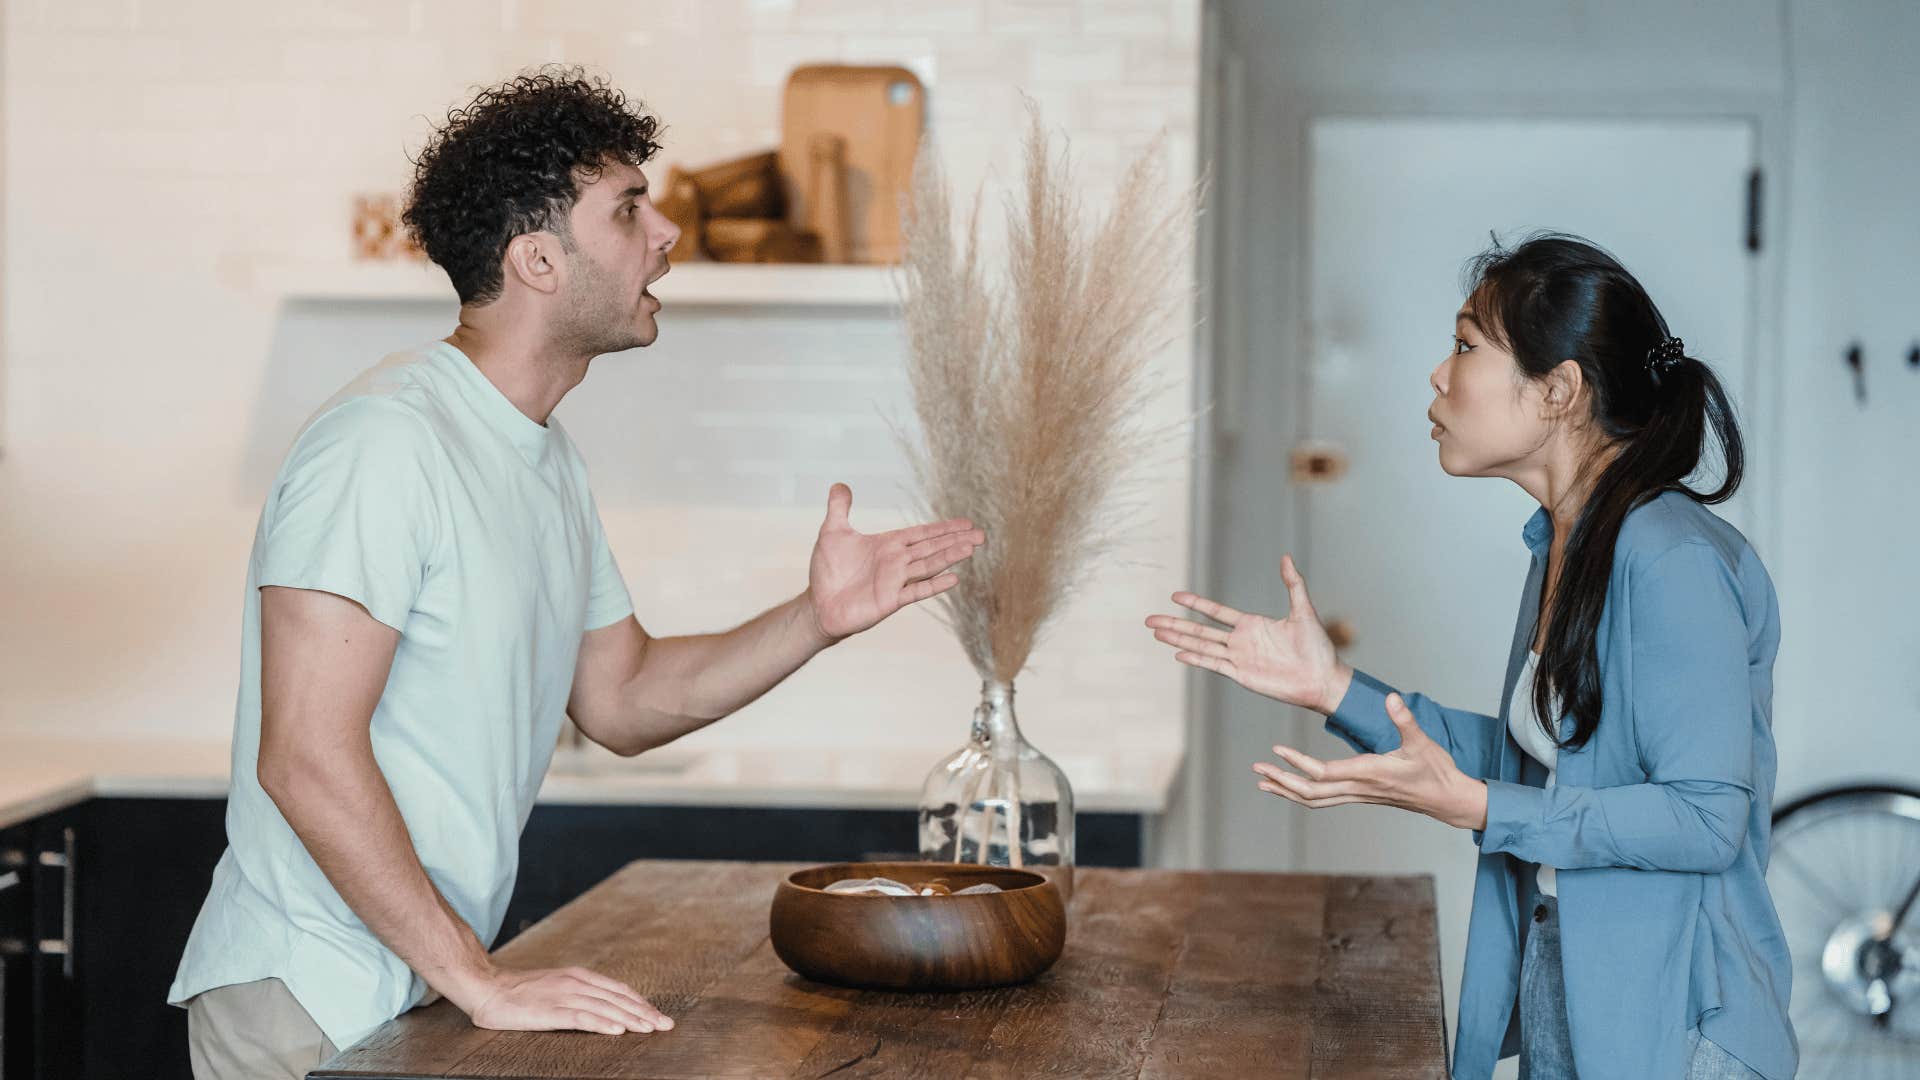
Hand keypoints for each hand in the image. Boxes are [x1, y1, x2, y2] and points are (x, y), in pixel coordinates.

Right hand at [465, 964, 672, 1036]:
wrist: (487, 988)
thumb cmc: (520, 991)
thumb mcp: (556, 986)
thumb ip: (578, 993)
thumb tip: (603, 1007)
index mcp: (579, 976)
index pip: (618, 989)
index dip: (640, 1002)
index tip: (657, 1015)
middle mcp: (575, 983)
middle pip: (617, 999)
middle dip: (644, 1012)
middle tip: (665, 1025)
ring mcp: (563, 995)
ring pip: (605, 1008)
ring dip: (630, 1019)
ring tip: (650, 1029)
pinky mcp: (550, 1011)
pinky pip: (581, 1017)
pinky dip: (602, 1024)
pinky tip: (617, 1031)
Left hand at [806, 483, 984, 640]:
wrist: (819, 605)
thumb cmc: (827, 572)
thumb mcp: (832, 532)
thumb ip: (839, 508)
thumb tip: (840, 484)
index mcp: (888, 545)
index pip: (921, 533)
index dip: (943, 528)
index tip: (966, 523)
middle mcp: (896, 562)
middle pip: (932, 547)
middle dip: (955, 540)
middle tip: (981, 534)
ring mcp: (895, 581)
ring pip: (929, 565)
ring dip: (950, 557)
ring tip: (972, 548)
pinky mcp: (890, 600)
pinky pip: (916, 591)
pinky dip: (934, 585)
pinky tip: (953, 579)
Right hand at [1144, 554, 1351, 712]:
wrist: (1323, 679)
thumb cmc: (1317, 647)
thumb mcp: (1304, 610)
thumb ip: (1293, 584)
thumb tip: (1286, 557)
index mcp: (1252, 625)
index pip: (1216, 612)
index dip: (1196, 603)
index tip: (1175, 595)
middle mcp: (1241, 641)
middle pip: (1199, 630)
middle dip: (1174, 623)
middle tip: (1150, 619)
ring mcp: (1239, 659)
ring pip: (1200, 646)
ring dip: (1177, 640)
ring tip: (1156, 633)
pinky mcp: (1242, 675)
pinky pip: (1213, 665)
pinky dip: (1195, 659)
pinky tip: (1177, 654)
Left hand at [1253, 692, 1488, 830]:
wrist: (1447, 799)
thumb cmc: (1435, 770)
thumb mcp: (1422, 741)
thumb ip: (1404, 720)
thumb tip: (1391, 698)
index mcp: (1369, 773)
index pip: (1324, 772)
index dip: (1299, 763)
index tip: (1277, 751)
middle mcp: (1358, 788)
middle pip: (1311, 791)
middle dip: (1281, 780)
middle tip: (1256, 770)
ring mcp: (1358, 795)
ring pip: (1315, 800)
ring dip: (1287, 791)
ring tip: (1263, 783)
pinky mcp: (1360, 796)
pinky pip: (1325, 800)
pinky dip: (1303, 795)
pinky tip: (1291, 788)